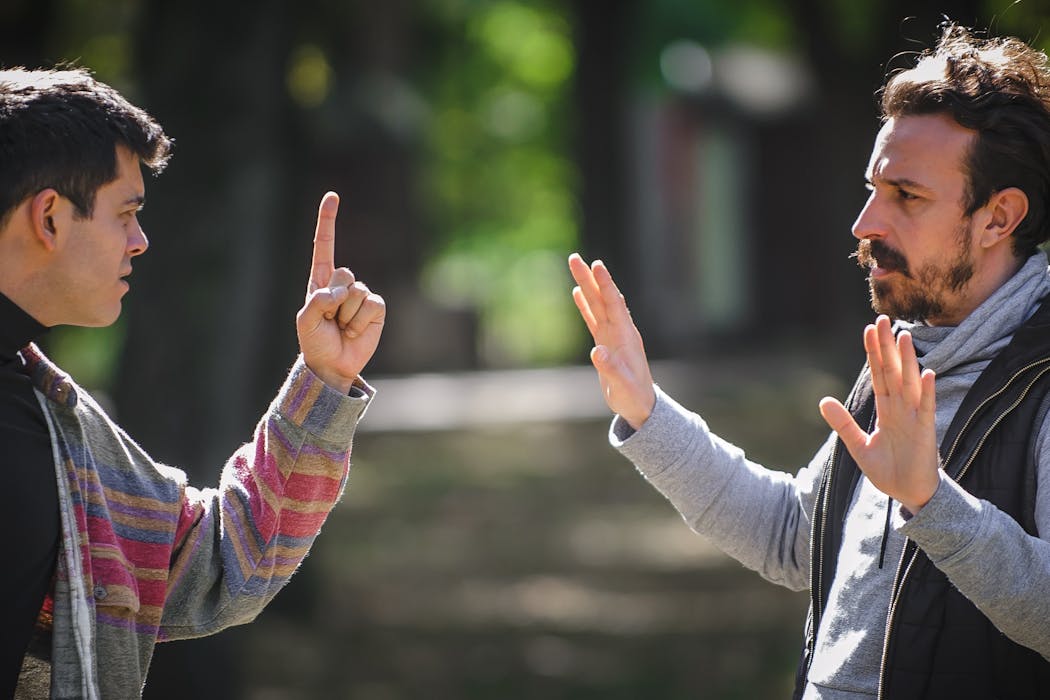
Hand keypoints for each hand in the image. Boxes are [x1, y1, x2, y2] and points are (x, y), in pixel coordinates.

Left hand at [296, 192, 385, 393]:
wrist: (333, 365)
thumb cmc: (315, 342)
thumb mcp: (305, 321)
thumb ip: (318, 301)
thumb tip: (341, 292)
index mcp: (321, 281)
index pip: (325, 245)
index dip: (328, 221)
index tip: (332, 197)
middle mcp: (343, 284)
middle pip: (344, 273)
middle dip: (335, 299)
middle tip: (330, 320)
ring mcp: (361, 295)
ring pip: (357, 292)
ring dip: (347, 315)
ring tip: (341, 328)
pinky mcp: (376, 309)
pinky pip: (372, 305)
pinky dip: (360, 321)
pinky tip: (354, 331)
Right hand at [568, 253, 655, 429]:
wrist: (641, 406)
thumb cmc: (635, 398)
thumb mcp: (624, 387)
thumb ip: (612, 370)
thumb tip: (597, 352)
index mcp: (627, 337)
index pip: (615, 304)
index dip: (605, 285)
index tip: (596, 265)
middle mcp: (620, 331)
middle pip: (603, 299)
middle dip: (590, 278)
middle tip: (574, 258)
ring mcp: (612, 336)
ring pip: (597, 305)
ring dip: (585, 286)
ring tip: (574, 266)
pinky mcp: (605, 343)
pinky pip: (593, 319)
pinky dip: (585, 305)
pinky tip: (577, 292)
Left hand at [818, 315, 940, 513]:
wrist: (909, 495)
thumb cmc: (889, 470)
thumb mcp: (858, 446)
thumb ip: (843, 424)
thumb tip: (823, 400)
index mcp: (886, 410)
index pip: (879, 374)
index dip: (874, 352)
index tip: (869, 329)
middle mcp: (902, 408)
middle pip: (893, 371)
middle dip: (887, 347)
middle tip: (883, 319)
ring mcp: (915, 418)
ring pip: (910, 383)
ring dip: (908, 361)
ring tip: (903, 336)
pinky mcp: (926, 432)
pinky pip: (927, 408)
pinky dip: (927, 392)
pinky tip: (927, 373)